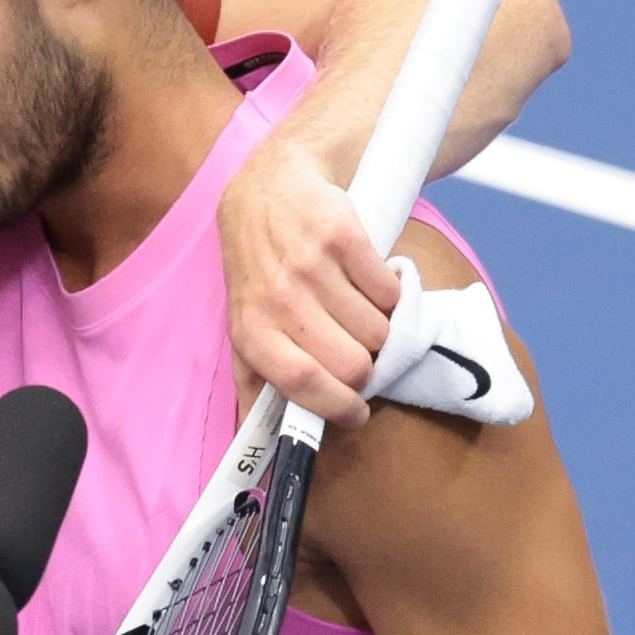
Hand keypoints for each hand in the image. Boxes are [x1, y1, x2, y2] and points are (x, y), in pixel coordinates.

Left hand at [218, 134, 401, 430]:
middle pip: (353, 363)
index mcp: (252, 330)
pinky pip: (390, 290)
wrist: (272, 184)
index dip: (338, 407)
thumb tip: (264, 450)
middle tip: (360, 352)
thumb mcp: (244, 320)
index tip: (356, 413)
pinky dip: (391, 293)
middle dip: (366, 367)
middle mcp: (278, 298)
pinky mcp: (343, 235)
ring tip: (362, 311)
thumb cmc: (260, 265)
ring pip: (377, 330)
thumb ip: (256, 379)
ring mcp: (311, 265)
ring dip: (381, 328)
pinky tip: (370, 281)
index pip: (302, 384)